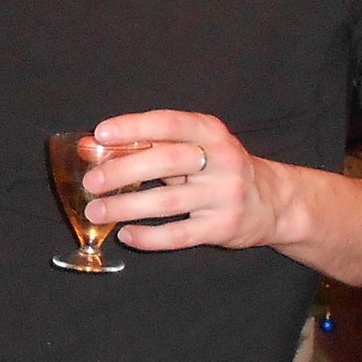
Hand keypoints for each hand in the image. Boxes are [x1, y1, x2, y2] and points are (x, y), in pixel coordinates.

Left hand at [83, 109, 282, 252]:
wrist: (272, 202)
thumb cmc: (218, 169)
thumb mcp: (192, 147)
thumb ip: (147, 144)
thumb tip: (90, 145)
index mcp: (211, 131)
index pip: (169, 123)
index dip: (133, 127)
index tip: (101, 134)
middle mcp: (222, 160)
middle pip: (166, 162)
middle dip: (123, 171)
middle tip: (91, 181)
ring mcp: (225, 196)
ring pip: (168, 202)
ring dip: (126, 207)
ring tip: (97, 211)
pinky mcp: (223, 228)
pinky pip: (179, 235)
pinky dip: (149, 237)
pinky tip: (126, 234)